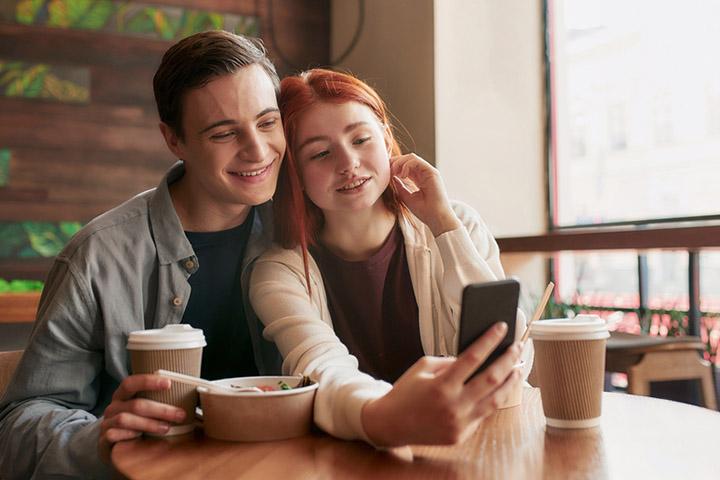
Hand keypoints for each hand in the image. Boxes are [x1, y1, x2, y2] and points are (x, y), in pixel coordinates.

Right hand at [98, 374, 185, 463]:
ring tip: (167, 428)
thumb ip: (157, 401)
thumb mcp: (142, 409)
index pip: (131, 382)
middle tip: (181, 415)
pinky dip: (130, 435)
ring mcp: (107, 422)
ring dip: (149, 424)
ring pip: (126, 419)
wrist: (111, 444)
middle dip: (161, 409)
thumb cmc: (133, 422)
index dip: (149, 381)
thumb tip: (190, 397)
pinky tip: (142, 439)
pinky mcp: (104, 438)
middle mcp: (113, 406)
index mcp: (123, 395)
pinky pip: (115, 435)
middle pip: (136, 404)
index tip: (169, 383)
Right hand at [361, 322, 520, 446]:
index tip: (502, 327)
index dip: (489, 340)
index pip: (473, 357)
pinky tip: (501, 387)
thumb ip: (449, 362)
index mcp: (441, 385)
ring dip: (510, 382)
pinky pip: (483, 414)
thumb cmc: (405, 392)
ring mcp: (460, 423)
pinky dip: (494, 398)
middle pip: (491, 379)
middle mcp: (453, 405)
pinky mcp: (462, 435)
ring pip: (495, 400)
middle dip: (508, 359)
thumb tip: (474, 357)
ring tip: (518, 368)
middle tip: (517, 347)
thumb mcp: (422, 367)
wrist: (390, 425)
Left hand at [390, 153, 460, 235]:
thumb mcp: (406, 197)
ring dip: (399, 162)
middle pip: (407, 159)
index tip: (385, 173)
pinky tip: (403, 176)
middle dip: (395, 162)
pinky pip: (417, 161)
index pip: (405, 166)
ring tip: (394, 172)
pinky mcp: (432, 172)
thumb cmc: (423, 211)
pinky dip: (407, 165)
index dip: (394, 166)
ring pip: (411, 157)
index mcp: (419, 179)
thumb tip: (392, 176)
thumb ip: (400, 186)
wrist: (436, 218)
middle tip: (387, 170)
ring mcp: (429, 172)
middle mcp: (424, 174)